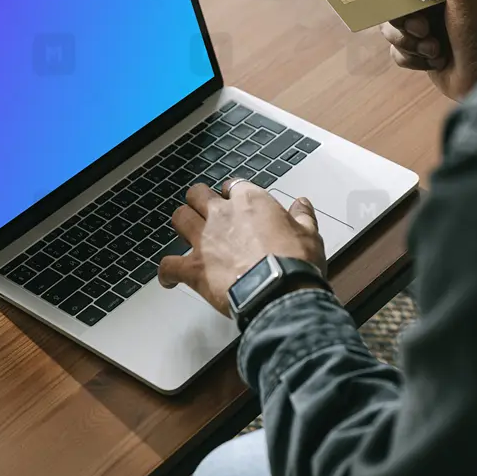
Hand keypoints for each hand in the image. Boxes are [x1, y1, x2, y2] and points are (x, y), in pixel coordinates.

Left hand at [158, 181, 325, 314]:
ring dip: (182, 223)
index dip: (234, 192)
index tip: (236, 199)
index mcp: (250, 202)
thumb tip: (302, 204)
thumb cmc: (293, 263)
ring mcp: (204, 240)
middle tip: (205, 208)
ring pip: (179, 218)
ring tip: (186, 231)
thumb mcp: (309, 234)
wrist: (278, 290)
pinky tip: (169, 278)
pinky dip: (167, 272)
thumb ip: (302, 216)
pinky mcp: (194, 267)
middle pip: (198, 194)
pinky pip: (169, 265)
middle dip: (200, 199)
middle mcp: (222, 215)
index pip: (234, 185)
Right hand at [380, 0, 476, 100]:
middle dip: (405, 22)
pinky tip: (436, 62)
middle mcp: (430, 6)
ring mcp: (424, 32)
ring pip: (391, 32)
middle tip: (424, 29)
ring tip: (435, 50)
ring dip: (410, 43)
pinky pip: (397, 54)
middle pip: (392, 7)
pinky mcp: (420, 55)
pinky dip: (413, 59)